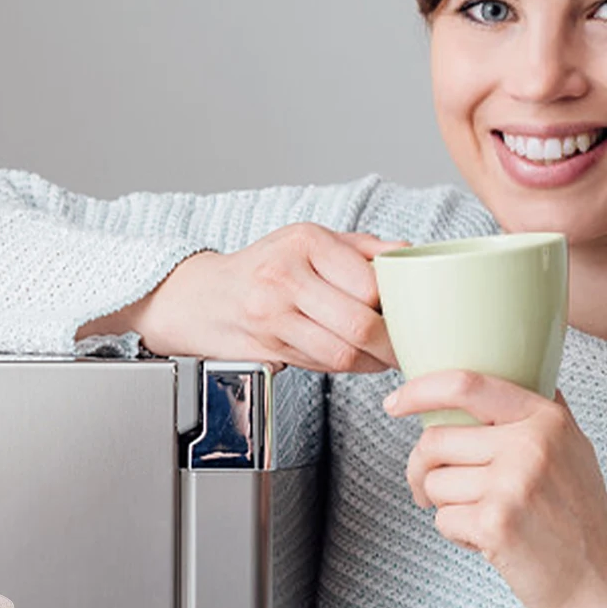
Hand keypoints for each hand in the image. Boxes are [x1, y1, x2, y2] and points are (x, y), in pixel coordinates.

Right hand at [99, 224, 398, 372]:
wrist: (199, 298)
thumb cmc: (261, 267)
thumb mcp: (306, 240)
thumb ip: (359, 247)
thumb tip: (408, 253)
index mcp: (303, 242)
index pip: (369, 282)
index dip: (396, 303)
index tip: (409, 310)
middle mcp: (283, 278)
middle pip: (358, 323)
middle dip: (391, 342)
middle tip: (406, 344)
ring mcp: (271, 317)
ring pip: (341, 353)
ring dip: (372, 361)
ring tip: (385, 355)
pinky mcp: (266, 349)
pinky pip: (320, 365)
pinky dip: (346, 367)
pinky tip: (355, 359)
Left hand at [388, 371, 606, 607]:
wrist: (598, 581)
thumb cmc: (576, 519)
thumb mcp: (568, 451)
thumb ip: (530, 416)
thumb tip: (486, 382)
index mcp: (546, 419)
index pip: (466, 385)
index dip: (418, 391)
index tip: (395, 403)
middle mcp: (532, 445)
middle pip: (433, 441)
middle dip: (423, 470)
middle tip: (438, 491)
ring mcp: (514, 483)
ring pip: (433, 482)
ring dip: (445, 506)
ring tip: (485, 518)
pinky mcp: (496, 522)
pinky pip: (441, 520)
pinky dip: (457, 535)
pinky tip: (491, 540)